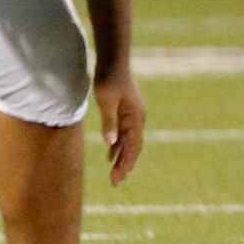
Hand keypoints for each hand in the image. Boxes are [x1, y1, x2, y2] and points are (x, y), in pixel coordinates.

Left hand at [93, 66, 147, 184]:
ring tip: (115, 174)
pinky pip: (124, 134)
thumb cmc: (108, 79)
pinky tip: (111, 154)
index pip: (132, 147)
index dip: (125, 163)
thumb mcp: (106, 101)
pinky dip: (118, 145)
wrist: (113, 60)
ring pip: (128, 142)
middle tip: (115, 182)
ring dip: (121, 157)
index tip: (117, 178)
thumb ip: (110, 122)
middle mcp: (137, 119)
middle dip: (124, 165)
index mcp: (135, 118)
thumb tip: (111, 143)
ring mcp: (132, 116)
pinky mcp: (125, 112)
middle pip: (133, 147)